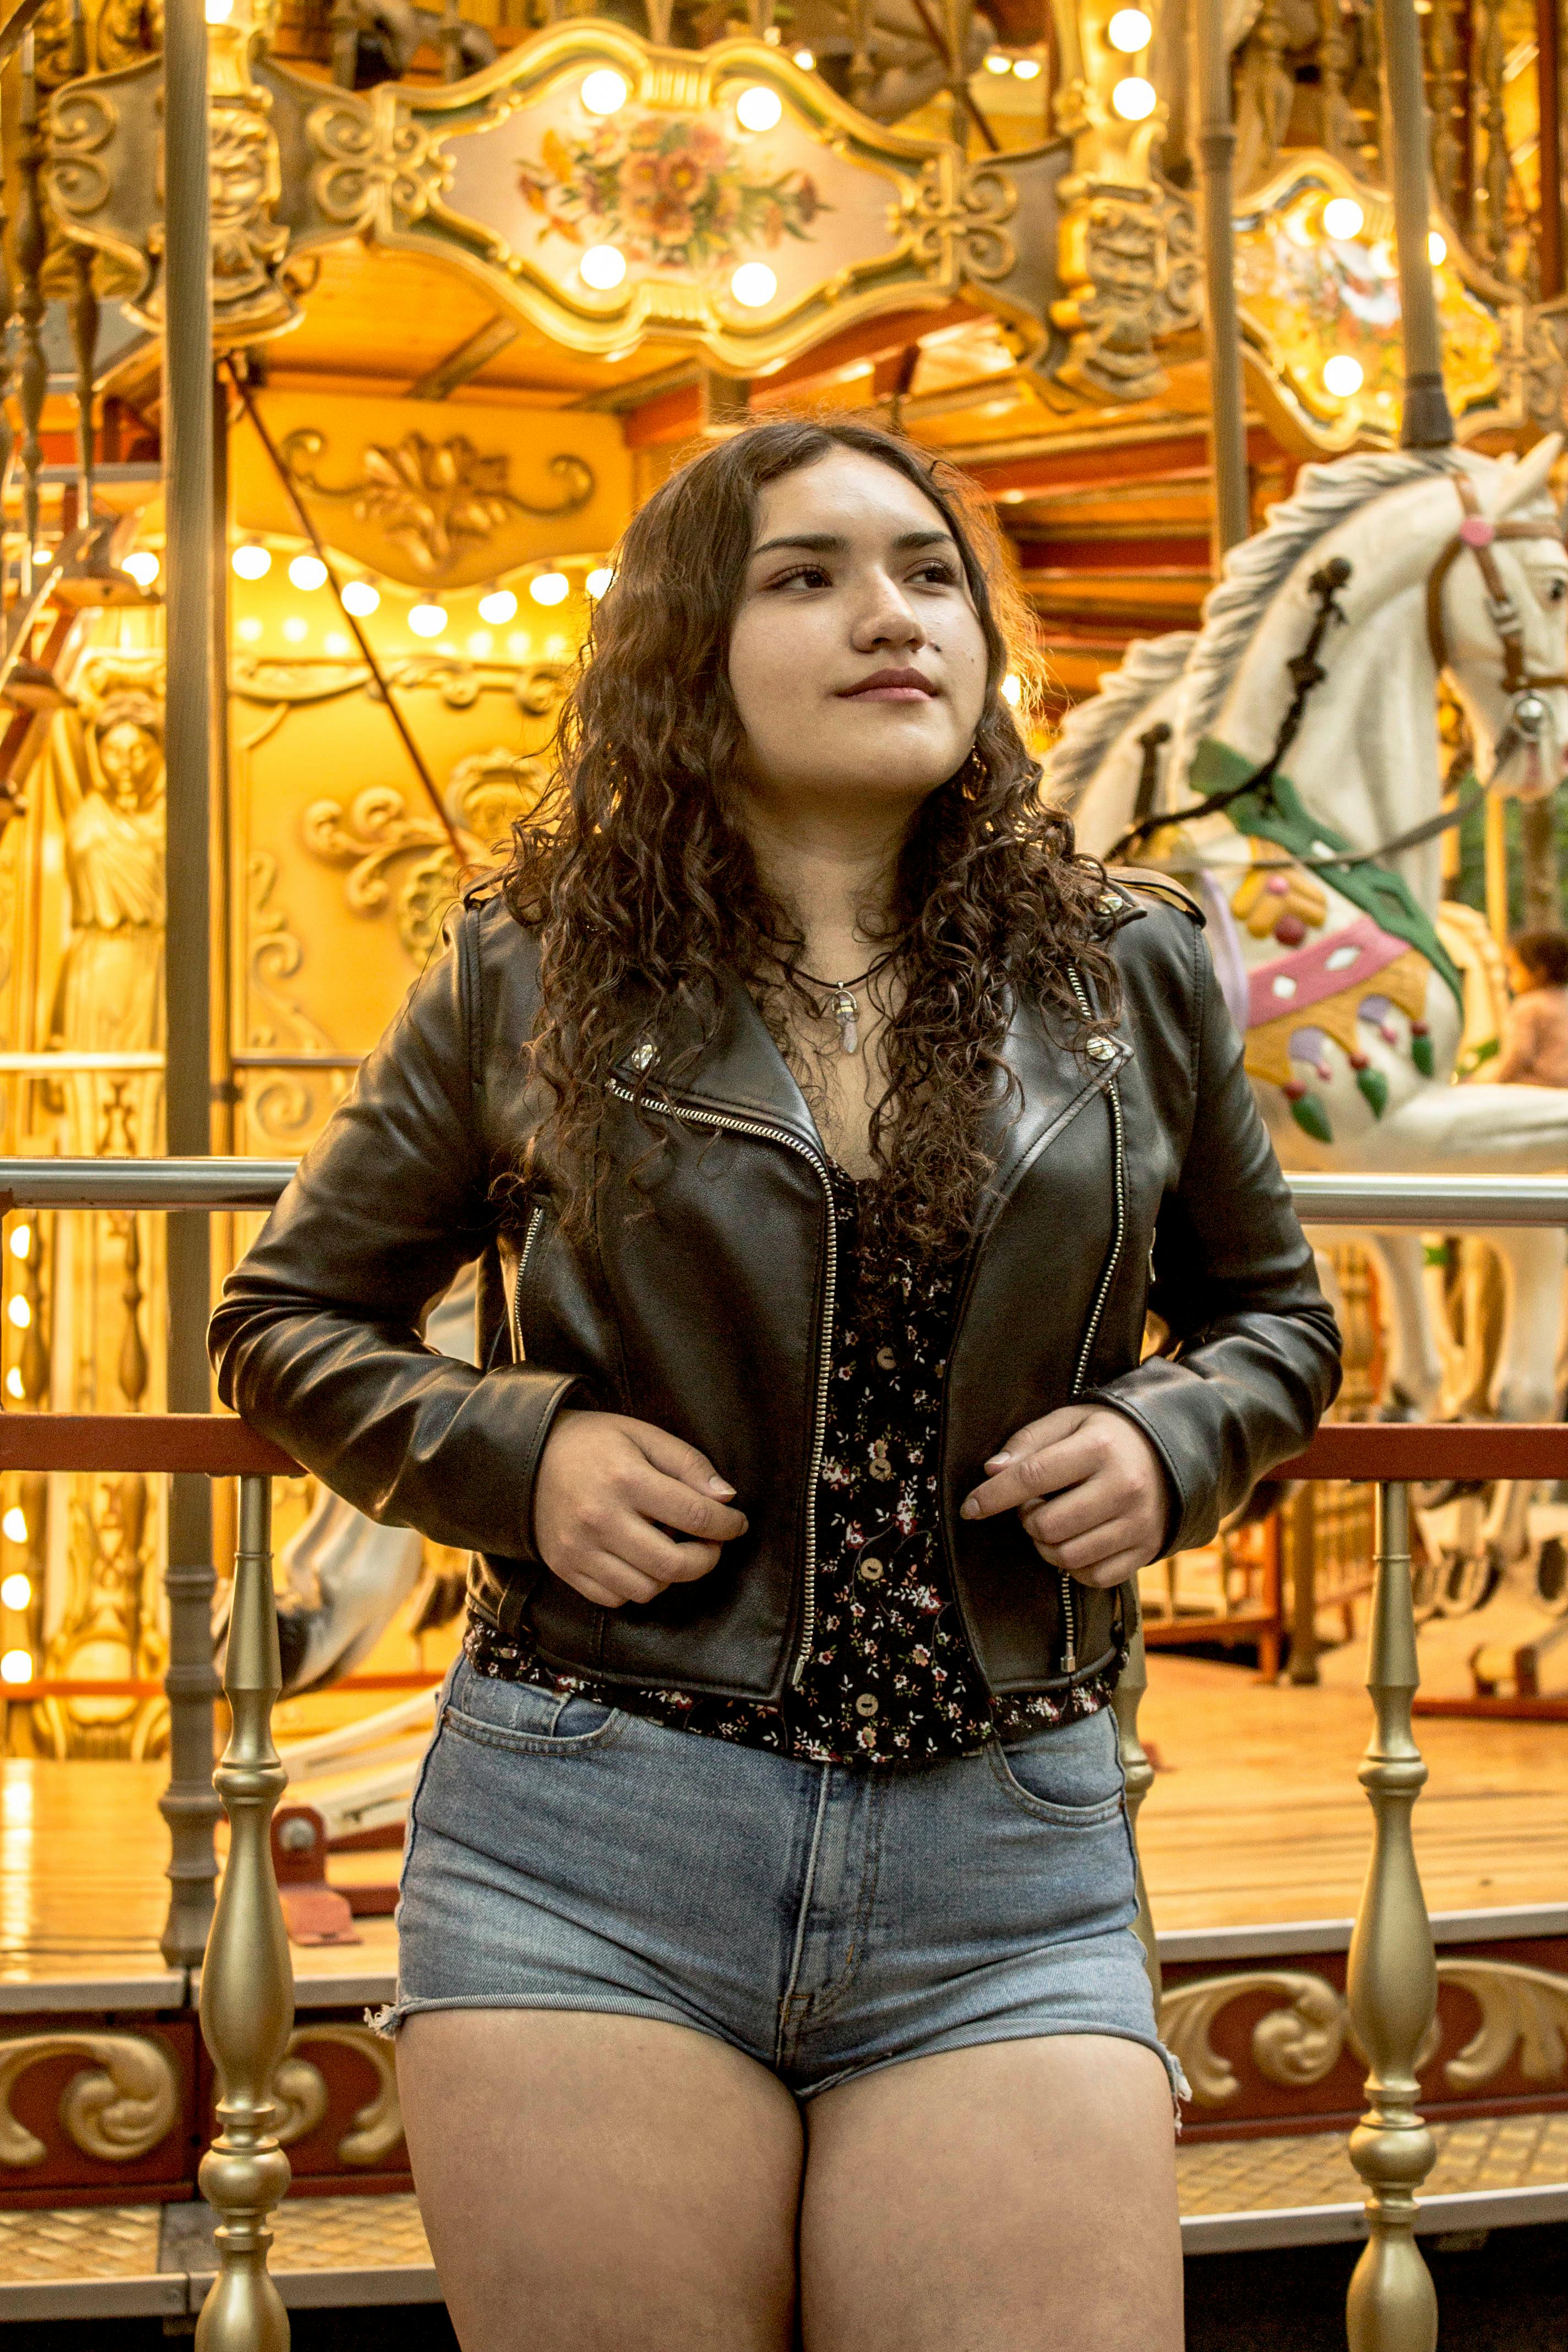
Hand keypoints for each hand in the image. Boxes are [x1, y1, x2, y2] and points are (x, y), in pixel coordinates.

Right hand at [533, 1410, 747, 1609]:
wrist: (525, 1455)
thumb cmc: (593, 1442)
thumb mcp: (643, 1435)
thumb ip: (688, 1464)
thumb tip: (726, 1498)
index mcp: (625, 1478)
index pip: (695, 1515)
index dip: (728, 1524)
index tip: (736, 1523)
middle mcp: (601, 1518)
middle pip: (674, 1565)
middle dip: (707, 1559)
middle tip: (712, 1544)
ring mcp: (580, 1549)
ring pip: (647, 1590)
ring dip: (671, 1576)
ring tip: (672, 1549)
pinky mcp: (565, 1568)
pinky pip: (615, 1599)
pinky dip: (637, 1587)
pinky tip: (640, 1560)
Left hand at [960, 1404, 1166, 1588]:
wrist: (1172, 1452)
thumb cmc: (1108, 1435)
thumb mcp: (1070, 1421)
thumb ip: (1028, 1441)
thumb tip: (992, 1471)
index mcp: (1100, 1447)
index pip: (1032, 1476)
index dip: (993, 1496)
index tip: (969, 1508)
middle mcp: (1123, 1486)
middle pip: (1046, 1525)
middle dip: (1028, 1519)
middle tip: (1036, 1505)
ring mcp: (1138, 1522)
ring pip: (1067, 1556)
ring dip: (1047, 1546)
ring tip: (1054, 1523)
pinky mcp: (1146, 1549)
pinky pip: (1094, 1577)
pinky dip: (1074, 1567)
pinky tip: (1076, 1541)